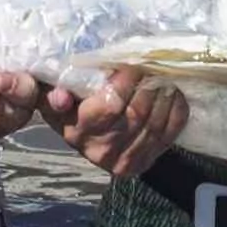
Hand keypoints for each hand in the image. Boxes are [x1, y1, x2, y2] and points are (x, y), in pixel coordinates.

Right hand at [40, 67, 186, 179]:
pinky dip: (175, 110)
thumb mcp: (50, 96)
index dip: (126, 81)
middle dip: (148, 84)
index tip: (131, 63)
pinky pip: (170, 132)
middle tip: (151, 64)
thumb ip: (52, 92)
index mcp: (78, 133)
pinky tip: (171, 93)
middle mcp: (102, 152)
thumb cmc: (68, 107)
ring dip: (163, 94)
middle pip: (137, 113)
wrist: (84, 138)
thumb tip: (61, 97)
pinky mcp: (146, 162)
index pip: (111, 106)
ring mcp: (126, 161)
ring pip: (155, 122)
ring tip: (162, 75)